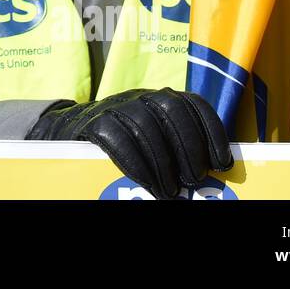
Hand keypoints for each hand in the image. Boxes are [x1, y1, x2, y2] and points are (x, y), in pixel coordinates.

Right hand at [26, 88, 233, 199]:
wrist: (67, 130)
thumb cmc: (122, 141)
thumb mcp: (151, 136)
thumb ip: (175, 144)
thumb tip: (215, 171)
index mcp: (159, 99)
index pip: (192, 103)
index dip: (211, 131)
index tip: (222, 163)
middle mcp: (140, 97)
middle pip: (171, 109)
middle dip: (189, 146)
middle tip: (195, 180)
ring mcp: (115, 107)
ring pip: (144, 124)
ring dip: (162, 161)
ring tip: (169, 190)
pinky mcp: (93, 122)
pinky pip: (116, 137)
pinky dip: (135, 162)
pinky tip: (146, 182)